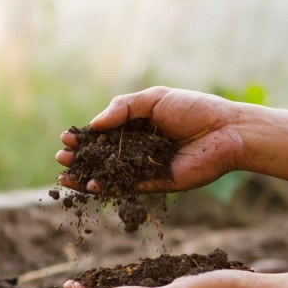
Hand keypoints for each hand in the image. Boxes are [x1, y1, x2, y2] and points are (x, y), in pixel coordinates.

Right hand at [56, 86, 245, 193]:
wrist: (226, 131)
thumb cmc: (194, 109)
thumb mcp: (154, 99)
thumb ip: (123, 108)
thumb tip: (94, 124)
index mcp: (137, 127)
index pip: (103, 134)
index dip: (84, 137)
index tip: (66, 137)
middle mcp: (138, 149)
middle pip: (101, 157)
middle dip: (80, 158)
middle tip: (61, 157)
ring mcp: (144, 168)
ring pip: (109, 175)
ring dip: (86, 177)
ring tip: (65, 177)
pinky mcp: (154, 184)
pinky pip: (126, 188)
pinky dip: (107, 188)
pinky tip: (90, 186)